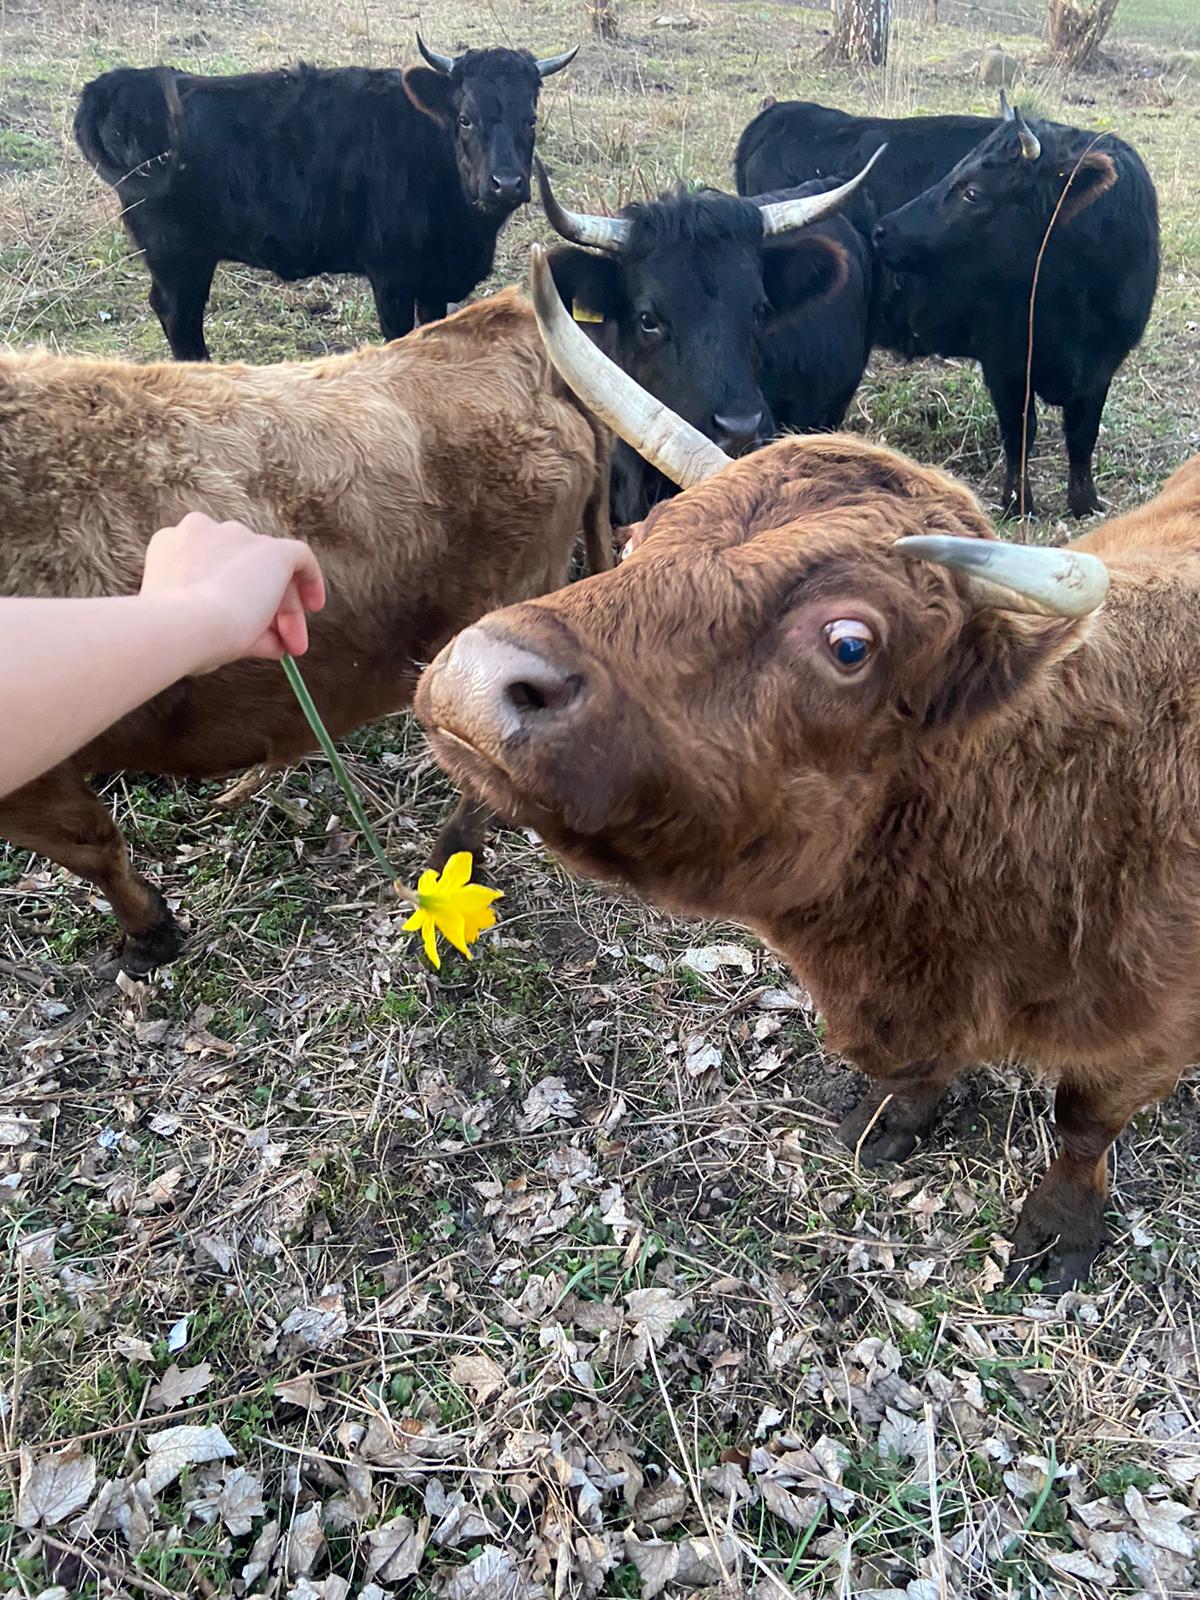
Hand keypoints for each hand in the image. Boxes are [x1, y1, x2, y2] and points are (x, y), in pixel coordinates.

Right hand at [140, 512, 325, 671]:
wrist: (184, 627)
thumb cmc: (180, 637)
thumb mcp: (200, 628)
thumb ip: (232, 625)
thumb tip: (270, 644)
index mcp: (172, 546)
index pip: (214, 569)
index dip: (234, 599)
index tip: (248, 630)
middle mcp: (201, 531)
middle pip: (243, 567)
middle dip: (264, 606)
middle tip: (280, 641)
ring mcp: (235, 536)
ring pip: (269, 568)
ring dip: (284, 606)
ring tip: (294, 642)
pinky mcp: (269, 548)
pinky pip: (299, 556)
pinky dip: (310, 579)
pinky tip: (314, 605)